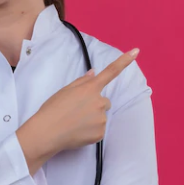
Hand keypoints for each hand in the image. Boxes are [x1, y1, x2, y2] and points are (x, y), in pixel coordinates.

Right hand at [21, 48, 139, 158]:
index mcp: (90, 88)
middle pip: (104, 101)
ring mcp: (101, 118)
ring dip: (92, 118)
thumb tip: (94, 73)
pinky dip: (91, 131)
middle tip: (77, 111)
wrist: (47, 132)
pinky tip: (78, 132)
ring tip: (75, 122)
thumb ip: (82, 81)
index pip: (111, 71)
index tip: (136, 51)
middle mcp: (100, 101)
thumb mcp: (65, 90)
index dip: (124, 61)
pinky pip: (99, 130)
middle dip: (94, 105)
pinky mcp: (100, 133)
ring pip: (101, 116)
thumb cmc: (52, 109)